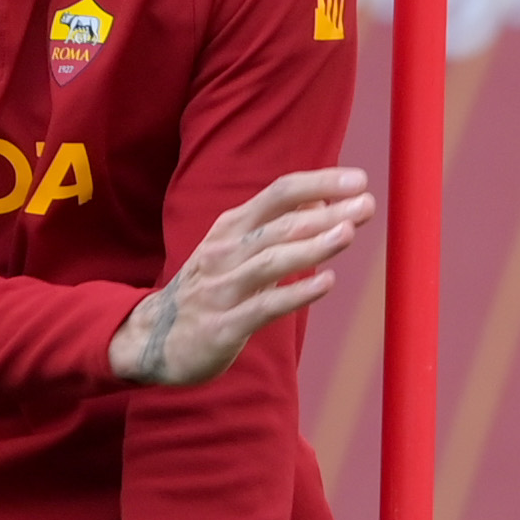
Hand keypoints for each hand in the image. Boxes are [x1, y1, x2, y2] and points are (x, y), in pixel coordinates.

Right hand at [111, 167, 371, 388]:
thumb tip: (323, 201)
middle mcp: (224, 252)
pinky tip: (325, 283)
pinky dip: (295, 293)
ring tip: (348, 233)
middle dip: (326, 213)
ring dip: (311, 246)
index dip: (318, 183)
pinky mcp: (222, 327)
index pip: (278, 194)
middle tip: (366, 205)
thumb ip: (276, 225)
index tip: (358, 180)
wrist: (154, 338)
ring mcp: (221, 289)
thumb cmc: (208, 288)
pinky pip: (263, 307)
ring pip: (270, 261)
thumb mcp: (235, 248)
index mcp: (230, 227)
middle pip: (280, 224)